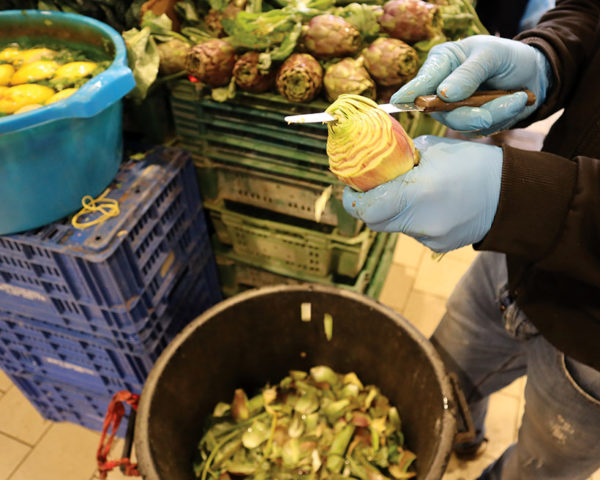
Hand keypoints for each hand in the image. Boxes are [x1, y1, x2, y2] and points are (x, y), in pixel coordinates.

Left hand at [342, 136, 502, 251]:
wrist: (513, 194)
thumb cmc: (474, 164)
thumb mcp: (434, 150)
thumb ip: (402, 158)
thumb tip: (379, 161)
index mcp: (415, 193)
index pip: (365, 208)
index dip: (351, 199)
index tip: (351, 188)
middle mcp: (419, 221)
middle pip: (374, 222)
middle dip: (369, 206)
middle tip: (373, 190)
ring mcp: (429, 238)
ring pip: (395, 227)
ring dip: (394, 211)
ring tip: (413, 192)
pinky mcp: (438, 246)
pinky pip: (414, 233)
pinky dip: (414, 219)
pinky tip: (432, 205)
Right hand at [391, 35, 551, 135]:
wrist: (532, 74)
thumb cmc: (506, 57)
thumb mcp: (491, 54)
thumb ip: (469, 73)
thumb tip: (443, 94)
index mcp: (439, 65)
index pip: (420, 83)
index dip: (410, 93)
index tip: (399, 101)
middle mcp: (438, 90)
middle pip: (440, 111)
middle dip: (469, 113)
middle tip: (499, 109)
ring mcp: (451, 110)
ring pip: (462, 124)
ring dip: (493, 114)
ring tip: (517, 98)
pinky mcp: (467, 125)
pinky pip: (478, 131)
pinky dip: (500, 119)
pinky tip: (515, 102)